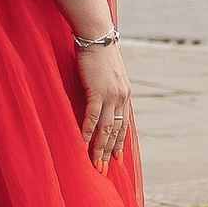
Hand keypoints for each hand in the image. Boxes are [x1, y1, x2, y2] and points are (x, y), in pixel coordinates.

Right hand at [76, 36, 132, 173]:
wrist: (96, 36)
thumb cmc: (99, 53)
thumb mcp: (109, 74)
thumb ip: (108, 89)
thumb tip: (102, 101)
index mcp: (125, 94)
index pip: (124, 125)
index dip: (120, 144)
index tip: (118, 160)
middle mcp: (122, 97)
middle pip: (116, 131)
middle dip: (110, 153)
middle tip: (105, 170)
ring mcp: (111, 95)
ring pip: (106, 128)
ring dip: (100, 149)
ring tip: (96, 165)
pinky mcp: (98, 91)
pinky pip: (92, 117)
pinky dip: (87, 133)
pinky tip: (82, 145)